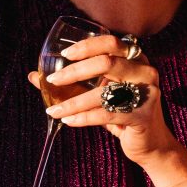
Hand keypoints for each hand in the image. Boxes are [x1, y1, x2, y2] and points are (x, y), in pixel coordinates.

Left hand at [32, 33, 181, 171]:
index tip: (65, 54)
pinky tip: (68, 121)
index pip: (111, 43)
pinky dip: (83, 117)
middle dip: (75, 71)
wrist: (151, 144)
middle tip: (54, 81)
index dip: (87, 46)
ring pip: (103, 93)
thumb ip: (75, 83)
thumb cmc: (122, 114)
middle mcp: (145, 72)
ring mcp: (147, 93)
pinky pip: (106, 114)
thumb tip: (35, 76)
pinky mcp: (143, 115)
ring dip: (74, 102)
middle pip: (106, 63)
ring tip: (54, 110)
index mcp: (136, 59)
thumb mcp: (101, 93)